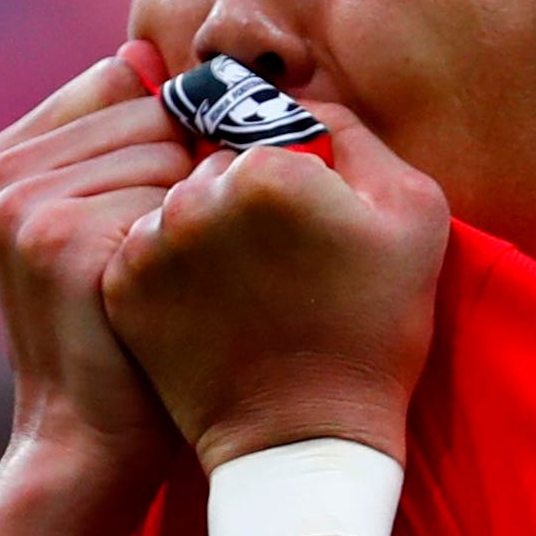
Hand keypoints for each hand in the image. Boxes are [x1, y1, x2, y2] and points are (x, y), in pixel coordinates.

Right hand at [0, 47, 192, 517]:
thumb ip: (112, 143)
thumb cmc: (119, 331)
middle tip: (166, 253)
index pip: (120, 79)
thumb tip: (147, 55)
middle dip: (184, 170)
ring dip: (192, 206)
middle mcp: (2, 172)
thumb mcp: (96, 227)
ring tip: (168, 273)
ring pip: (168, 147)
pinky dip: (192, 237)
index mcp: (1, 158)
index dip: (167, 136)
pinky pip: (172, 190)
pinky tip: (170, 290)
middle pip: (150, 108)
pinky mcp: (60, 238)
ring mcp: (25, 203)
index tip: (162, 208)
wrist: (90, 442)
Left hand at [100, 105, 449, 472]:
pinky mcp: (123, 290)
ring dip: (202, 230)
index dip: (292, 173)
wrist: (308, 436)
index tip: (311, 227)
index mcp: (264, 170)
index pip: (265, 132)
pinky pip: (144, 248)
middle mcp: (193, 199)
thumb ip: (354, 132)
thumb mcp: (412, 210)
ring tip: (244, 288)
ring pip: (175, 205)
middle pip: (212, 164)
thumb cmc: (376, 328)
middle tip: (277, 261)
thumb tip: (295, 100)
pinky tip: (210, 306)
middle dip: (238, 197)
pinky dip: (172, 269)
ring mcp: (150, 246)